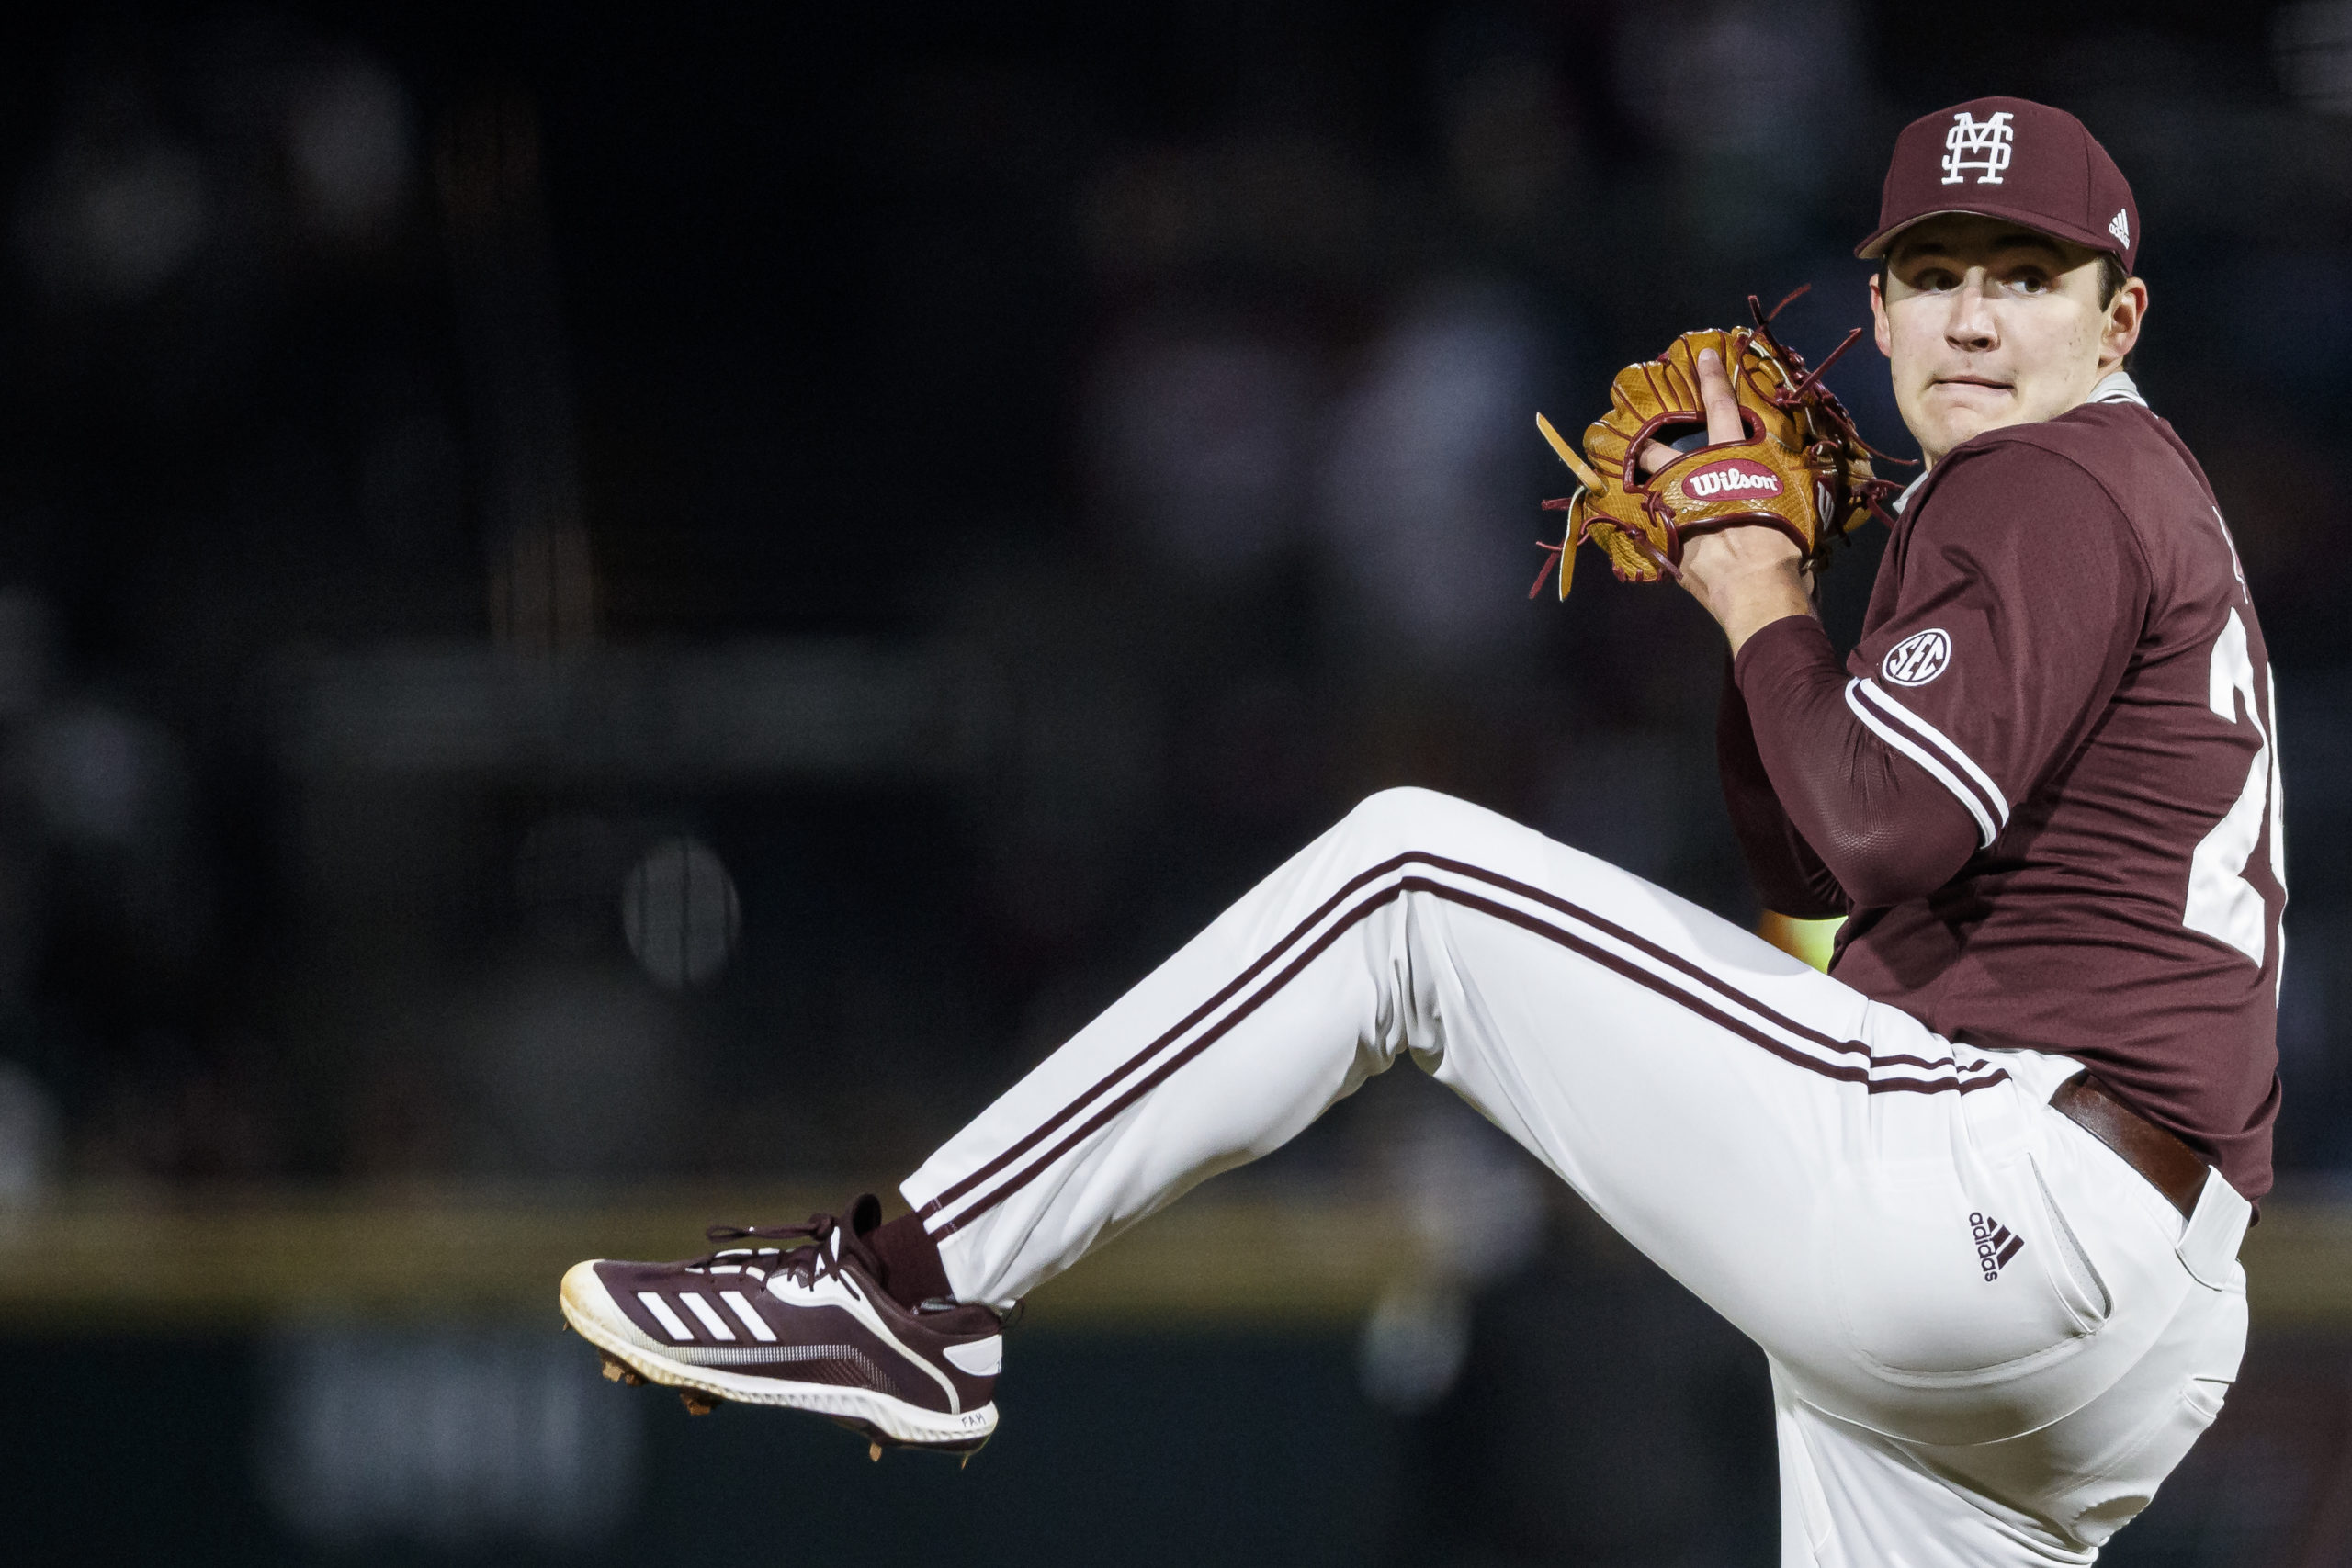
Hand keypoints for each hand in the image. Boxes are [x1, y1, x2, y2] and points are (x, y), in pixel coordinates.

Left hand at [1637, 348, 1812, 655]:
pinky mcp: (1667, 545)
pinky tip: (1650, 534)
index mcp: (1730, 458)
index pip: (1720, 406)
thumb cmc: (1786, 542)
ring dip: (1649, 490)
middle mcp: (1694, 479)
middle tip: (1643, 442)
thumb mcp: (1797, 499)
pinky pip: (1653, 531)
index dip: (1711, 378)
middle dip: (1651, 447)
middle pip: (1661, 453)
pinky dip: (1654, 531)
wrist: (1759, 589)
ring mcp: (1673, 512)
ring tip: (1643, 489)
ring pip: (1650, 492)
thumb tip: (1787, 469)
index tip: (1702, 356)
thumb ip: (1784, 477)